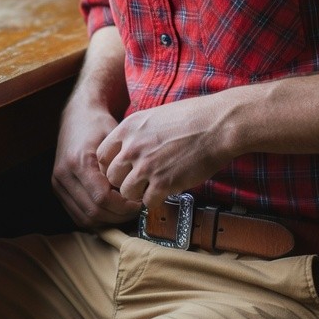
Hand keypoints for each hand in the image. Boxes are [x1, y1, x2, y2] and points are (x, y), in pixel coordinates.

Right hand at [52, 95, 142, 228]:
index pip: (102, 198)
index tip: (139, 203)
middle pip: (93, 212)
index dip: (124, 207)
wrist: (77, 115)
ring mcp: (58, 183)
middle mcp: (63, 175)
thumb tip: (136, 192)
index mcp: (78, 162)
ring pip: (84, 218)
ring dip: (107, 221)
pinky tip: (111, 211)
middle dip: (118, 216)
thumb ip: (122, 166)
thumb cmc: (98, 124)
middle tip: (136, 210)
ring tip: (125, 211)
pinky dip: (96, 218)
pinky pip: (77, 215)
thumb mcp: (114, 139)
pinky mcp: (58, 188)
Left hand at [95, 95, 231, 205]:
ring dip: (138, 193)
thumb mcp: (155, 116)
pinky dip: (155, 200)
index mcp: (128, 128)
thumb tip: (129, 150)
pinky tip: (166, 191)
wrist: (217, 124)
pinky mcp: (163, 182)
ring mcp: (147, 165)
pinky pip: (147, 201)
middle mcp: (132, 147)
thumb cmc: (193, 118)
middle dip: (124, 182)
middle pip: (111, 177)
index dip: (112, 166)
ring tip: (152, 188)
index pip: (101, 156)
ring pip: (126, 192)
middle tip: (139, 182)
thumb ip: (137, 133)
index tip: (123, 170)